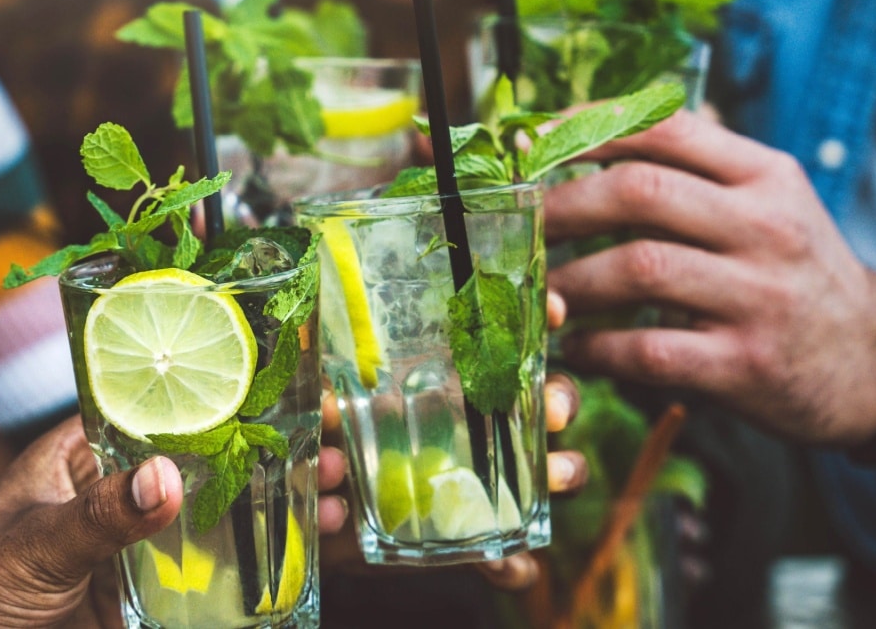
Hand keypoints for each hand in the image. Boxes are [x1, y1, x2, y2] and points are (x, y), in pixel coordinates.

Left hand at [0, 416, 350, 627]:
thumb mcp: (28, 549)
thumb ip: (96, 517)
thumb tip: (163, 478)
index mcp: (77, 459)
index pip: (153, 406)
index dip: (217, 390)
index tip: (281, 381)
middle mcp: (113, 499)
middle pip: (204, 463)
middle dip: (268, 451)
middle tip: (331, 440)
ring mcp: (134, 556)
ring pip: (217, 522)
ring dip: (277, 509)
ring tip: (336, 496)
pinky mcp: (147, 610)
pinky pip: (210, 589)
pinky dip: (258, 576)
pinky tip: (305, 562)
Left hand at [318, 293, 587, 591]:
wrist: (311, 516)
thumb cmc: (320, 440)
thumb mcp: (313, 404)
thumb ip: (318, 396)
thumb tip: (330, 405)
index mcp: (453, 378)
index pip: (509, 336)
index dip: (541, 315)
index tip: (553, 311)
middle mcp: (485, 424)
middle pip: (550, 400)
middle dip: (562, 398)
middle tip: (553, 410)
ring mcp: (490, 484)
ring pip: (554, 472)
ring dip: (565, 469)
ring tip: (555, 475)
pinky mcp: (476, 546)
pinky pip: (513, 560)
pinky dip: (514, 565)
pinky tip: (502, 563)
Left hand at [546, 111, 875, 447]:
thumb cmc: (796, 273)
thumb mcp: (768, 202)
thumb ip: (695, 168)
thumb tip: (591, 129)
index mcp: (765, 176)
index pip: (665, 129)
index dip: (587, 130)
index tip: (532, 143)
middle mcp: (766, 227)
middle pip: (640, 193)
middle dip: (562, 207)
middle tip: (520, 227)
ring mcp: (759, 296)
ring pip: (637, 269)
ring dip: (570, 283)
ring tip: (540, 294)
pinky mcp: (746, 364)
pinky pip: (648, 349)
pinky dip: (598, 348)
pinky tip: (578, 349)